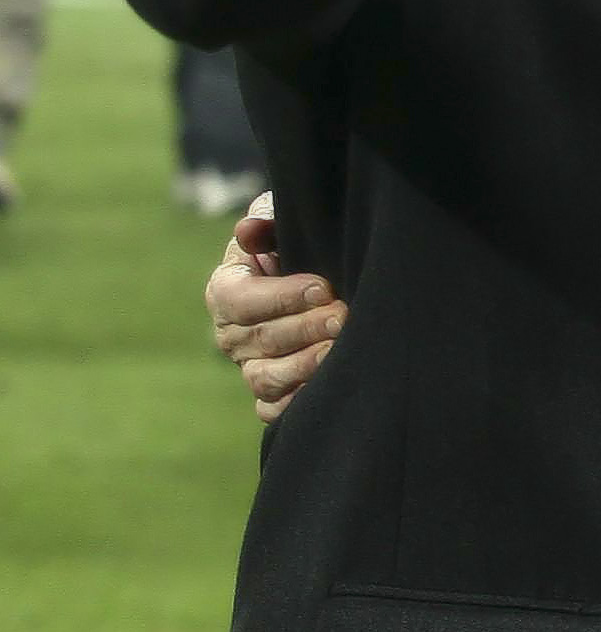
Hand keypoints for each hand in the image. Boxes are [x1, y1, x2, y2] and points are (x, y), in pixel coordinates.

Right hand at [206, 193, 344, 424]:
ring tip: (339, 348)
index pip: (241, 300)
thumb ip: (266, 221)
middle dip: (305, 328)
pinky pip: (273, 409)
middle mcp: (230, 333)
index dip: (281, 296)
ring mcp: (248, 365)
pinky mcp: (269, 392)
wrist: (315, 272)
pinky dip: (296, 402)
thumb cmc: (294, 241)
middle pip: (260, 340)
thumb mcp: (279, 222)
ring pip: (265, 379)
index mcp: (226, 290)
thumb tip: (250, 230)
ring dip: (304, 366)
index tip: (323, 287)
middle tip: (343, 315)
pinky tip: (328, 384)